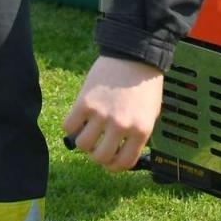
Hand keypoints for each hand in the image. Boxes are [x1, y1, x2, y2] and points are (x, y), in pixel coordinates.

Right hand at [62, 56, 163, 171]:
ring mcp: (102, 114)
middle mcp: (121, 126)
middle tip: (97, 145)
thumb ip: (138, 134)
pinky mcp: (85, 102)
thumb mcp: (151, 113)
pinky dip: (71, 125)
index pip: (123, 164)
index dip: (113, 166)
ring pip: (82, 145)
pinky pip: (69, 126)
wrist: (135, 54)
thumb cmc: (145, 84)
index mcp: (141, 130)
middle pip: (99, 157)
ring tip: (88, 130)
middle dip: (96, 155)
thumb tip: (121, 153)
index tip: (109, 160)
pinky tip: (78, 118)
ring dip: (83, 141)